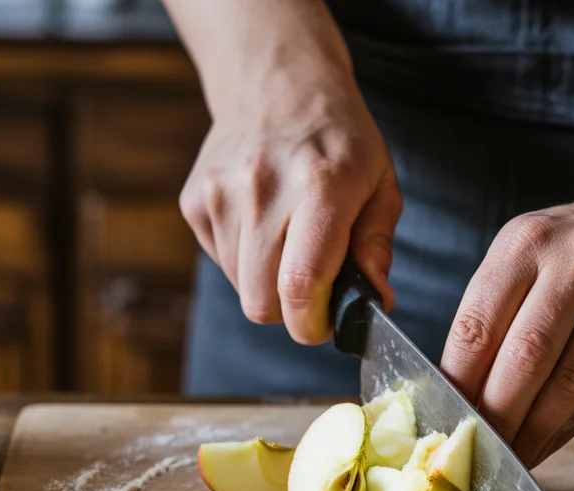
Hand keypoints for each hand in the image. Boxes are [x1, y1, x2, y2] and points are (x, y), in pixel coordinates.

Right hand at [178, 29, 399, 343]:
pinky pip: (221, 262)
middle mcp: (262, 189)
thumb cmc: (338, 140)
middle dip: (290, 311)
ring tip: (289, 241)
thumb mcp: (379, 184)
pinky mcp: (194, 199)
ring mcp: (220, 193)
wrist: (278, 83)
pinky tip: (263, 223)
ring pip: (240, 287)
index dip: (312, 324)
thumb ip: (376, 247)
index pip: (301, 286)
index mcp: (319, 187)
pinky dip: (244, 260)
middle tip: (313, 288)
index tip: (324, 324)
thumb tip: (375, 302)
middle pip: (261, 301)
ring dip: (268, 283)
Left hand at [440, 194, 573, 467]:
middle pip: (526, 357)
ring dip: (536, 431)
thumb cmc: (567, 257)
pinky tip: (548, 442)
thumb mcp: (520, 261)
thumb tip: (456, 398)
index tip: (447, 420)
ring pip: (570, 381)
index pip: (479, 326)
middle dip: (498, 415)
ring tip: (513, 456)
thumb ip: (490, 318)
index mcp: (526, 243)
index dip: (459, 384)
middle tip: (480, 450)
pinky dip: (570, 426)